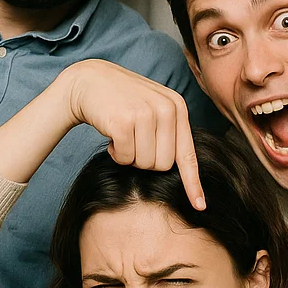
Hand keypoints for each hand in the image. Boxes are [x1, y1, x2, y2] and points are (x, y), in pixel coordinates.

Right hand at [60, 60, 204, 209]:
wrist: (88, 81)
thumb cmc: (121, 100)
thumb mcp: (153, 107)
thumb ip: (169, 131)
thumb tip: (181, 170)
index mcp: (177, 106)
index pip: (188, 154)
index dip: (193, 183)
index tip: (200, 206)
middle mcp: (166, 109)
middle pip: (163, 165)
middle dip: (145, 161)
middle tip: (133, 142)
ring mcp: (146, 114)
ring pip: (144, 164)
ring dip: (129, 157)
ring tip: (123, 135)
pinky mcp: (124, 122)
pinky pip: (125, 158)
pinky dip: (116, 153)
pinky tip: (112, 135)